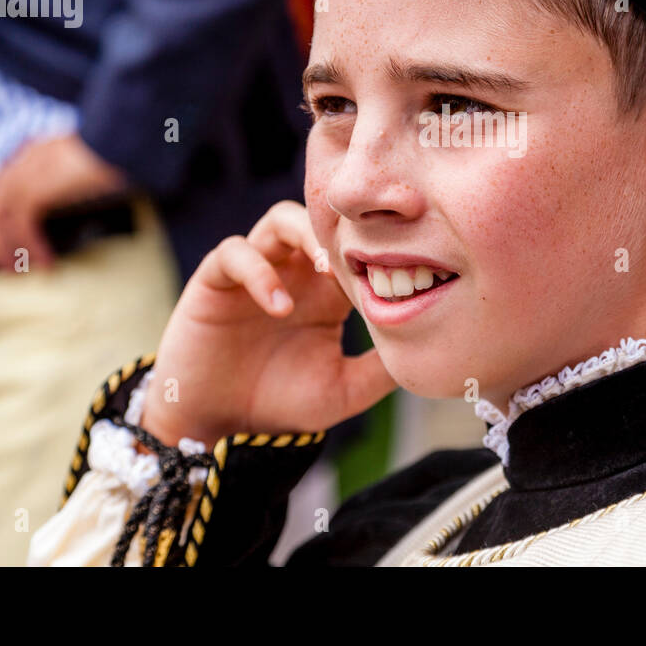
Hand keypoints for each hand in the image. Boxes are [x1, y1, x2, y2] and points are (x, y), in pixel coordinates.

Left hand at [0, 133, 127, 273]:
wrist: (121, 140)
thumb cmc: (115, 151)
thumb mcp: (85, 163)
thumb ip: (68, 176)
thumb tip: (70, 197)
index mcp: (32, 153)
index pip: (0, 191)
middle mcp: (23, 161)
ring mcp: (26, 173)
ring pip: (1, 219)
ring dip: (7, 249)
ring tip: (18, 272)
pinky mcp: (36, 188)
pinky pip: (22, 225)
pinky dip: (31, 246)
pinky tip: (47, 262)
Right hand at [140, 200, 395, 447]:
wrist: (216, 426)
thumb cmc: (280, 403)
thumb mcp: (343, 391)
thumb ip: (380, 370)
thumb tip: (429, 350)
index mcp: (326, 291)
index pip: (356, 247)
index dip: (378, 250)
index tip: (400, 271)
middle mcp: (294, 271)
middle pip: (323, 219)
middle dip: (347, 230)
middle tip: (369, 255)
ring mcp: (256, 270)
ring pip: (282, 219)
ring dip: (306, 235)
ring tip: (327, 272)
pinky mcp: (216, 280)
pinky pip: (236, 252)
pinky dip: (259, 271)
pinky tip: (280, 307)